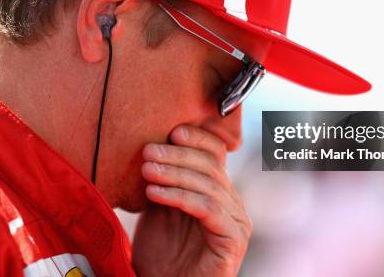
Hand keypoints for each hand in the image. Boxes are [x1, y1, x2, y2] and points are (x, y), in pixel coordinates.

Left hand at [132, 125, 251, 276]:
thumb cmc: (161, 253)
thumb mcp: (159, 207)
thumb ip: (162, 179)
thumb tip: (150, 144)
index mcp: (219, 190)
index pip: (216, 153)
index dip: (198, 139)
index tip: (172, 131)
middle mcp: (233, 202)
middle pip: (211, 166)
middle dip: (178, 154)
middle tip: (148, 151)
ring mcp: (237, 221)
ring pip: (209, 185)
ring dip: (174, 173)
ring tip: (146, 170)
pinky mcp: (233, 239)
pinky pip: (207, 208)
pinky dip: (180, 196)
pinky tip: (155, 193)